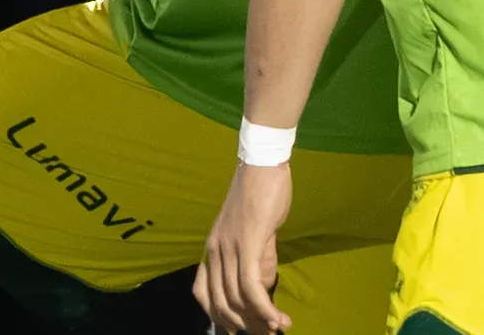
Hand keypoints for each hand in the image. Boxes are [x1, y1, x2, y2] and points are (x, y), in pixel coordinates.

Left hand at [194, 162, 293, 333]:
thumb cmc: (260, 194)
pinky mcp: (247, 243)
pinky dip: (264, 308)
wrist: (262, 165)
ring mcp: (228, 248)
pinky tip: (277, 319)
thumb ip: (258, 261)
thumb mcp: (254, 234)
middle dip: (243, 325)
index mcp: (212, 249)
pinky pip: (251, 286)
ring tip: (278, 328)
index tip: (241, 329)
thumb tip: (263, 289)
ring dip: (259, 320)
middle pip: (220, 304)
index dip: (220, 318)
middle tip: (266, 333)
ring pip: (236, 299)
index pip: (205, 295)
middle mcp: (214, 251)